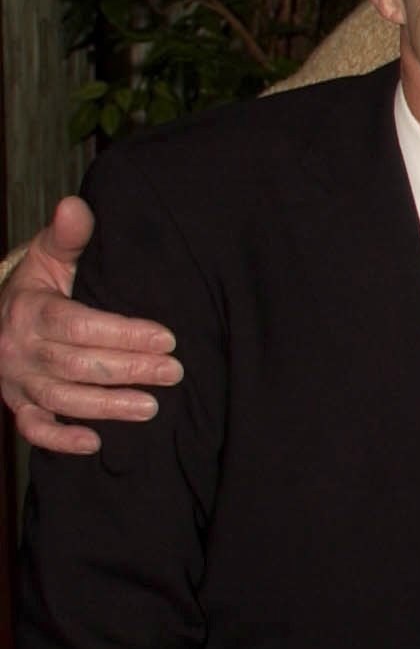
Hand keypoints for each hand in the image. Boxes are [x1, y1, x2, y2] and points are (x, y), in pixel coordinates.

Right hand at [1, 196, 183, 454]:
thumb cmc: (38, 284)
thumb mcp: (48, 256)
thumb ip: (68, 236)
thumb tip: (76, 205)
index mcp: (29, 310)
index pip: (75, 325)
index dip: (121, 333)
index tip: (166, 337)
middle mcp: (19, 349)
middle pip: (75, 364)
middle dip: (127, 369)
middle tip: (174, 372)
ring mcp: (16, 381)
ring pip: (60, 399)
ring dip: (106, 406)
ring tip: (152, 407)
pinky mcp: (18, 404)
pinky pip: (34, 429)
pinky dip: (60, 440)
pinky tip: (96, 443)